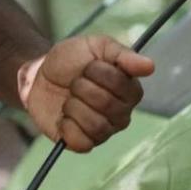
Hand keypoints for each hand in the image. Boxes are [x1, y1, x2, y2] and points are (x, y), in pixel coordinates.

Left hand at [18, 35, 154, 151]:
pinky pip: (82, 143)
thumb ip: (123, 55)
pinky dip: (67, 127)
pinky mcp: (83, 143)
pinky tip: (64, 116)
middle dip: (82, 88)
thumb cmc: (72, 59)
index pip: (121, 84)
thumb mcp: (96, 46)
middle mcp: (122, 113)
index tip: (88, 66)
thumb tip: (150, 66)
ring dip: (74, 107)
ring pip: (96, 126)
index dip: (98, 72)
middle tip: (75, 83)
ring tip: (69, 99)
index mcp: (129, 90)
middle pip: (107, 105)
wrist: (39, 76)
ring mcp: (104, 131)